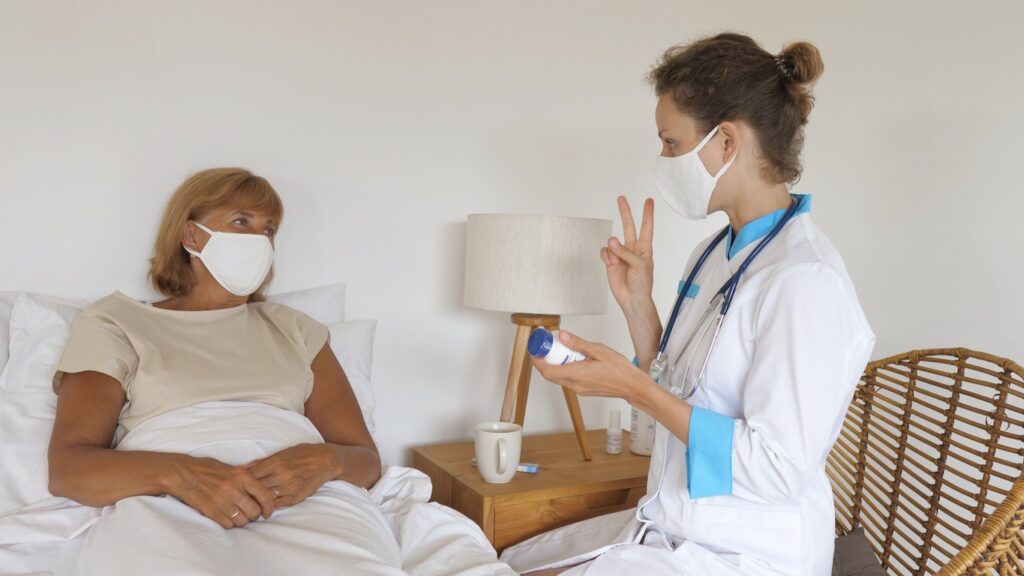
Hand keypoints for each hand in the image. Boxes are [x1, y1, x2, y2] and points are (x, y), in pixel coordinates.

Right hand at [169, 455, 275, 528]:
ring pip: (242, 521)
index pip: (264, 495)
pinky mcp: (211, 511)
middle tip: (251, 515)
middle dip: (255, 516)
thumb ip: (244, 479)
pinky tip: (227, 518)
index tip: (268, 512)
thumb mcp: (230, 468)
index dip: (269, 507)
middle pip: (254, 511)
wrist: (183, 473)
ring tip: (238, 516)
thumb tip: (259, 491)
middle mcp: (234, 489)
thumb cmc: (206, 468)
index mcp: (241, 476)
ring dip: (242, 521)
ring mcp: (222, 501)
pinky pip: (228, 524)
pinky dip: (230, 524)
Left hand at [246, 443, 340, 508]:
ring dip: (256, 501)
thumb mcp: (283, 452)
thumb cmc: (304, 453)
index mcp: (276, 462)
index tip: (236, 483)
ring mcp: (289, 487)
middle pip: (256, 488)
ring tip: (248, 503)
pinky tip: (264, 506)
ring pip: (265, 498)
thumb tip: (244, 468)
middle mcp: (282, 475)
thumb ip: (264, 461)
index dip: (241, 480)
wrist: (327, 460)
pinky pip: (278, 505)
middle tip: (238, 496)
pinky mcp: (296, 497)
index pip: (251, 475)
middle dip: (246, 492)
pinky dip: (269, 506)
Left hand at [531, 330, 651, 402]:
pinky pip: (568, 379)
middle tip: (547, 345)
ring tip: (561, 349)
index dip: (537, 360)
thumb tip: (562, 336)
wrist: (633, 387)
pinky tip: (574, 358)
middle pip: (551, 375)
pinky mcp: (584, 390)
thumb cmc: (620, 370)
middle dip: (545, 360)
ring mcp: (579, 389)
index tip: (535, 348)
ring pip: (559, 377)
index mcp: (576, 375)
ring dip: (556, 364)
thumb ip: (578, 344)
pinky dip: (565, 368)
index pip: (547, 371)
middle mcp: (575, 385)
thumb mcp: (599, 350)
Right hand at [602, 196, 654, 316]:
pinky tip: (611, 265)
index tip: (648, 201)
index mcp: (644, 248)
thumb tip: (611, 241)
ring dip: (613, 251)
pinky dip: (606, 257)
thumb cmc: (642, 283)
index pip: (646, 227)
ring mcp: (620, 254)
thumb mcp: (639, 265)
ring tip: (617, 262)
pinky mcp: (610, 261)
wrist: (632, 299)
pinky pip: (604, 252)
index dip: (647, 213)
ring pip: (612, 242)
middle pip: (628, 226)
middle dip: (625, 212)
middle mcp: (632, 248)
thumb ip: (625, 251)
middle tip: (621, 198)